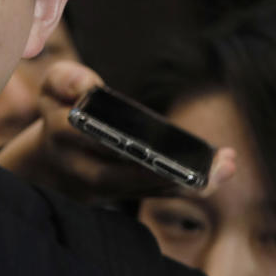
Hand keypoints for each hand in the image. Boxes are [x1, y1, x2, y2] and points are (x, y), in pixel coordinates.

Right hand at [0, 60, 235, 202]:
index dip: (130, 147)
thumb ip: (67, 79)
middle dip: (173, 173)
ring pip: (150, 190)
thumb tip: (89, 87)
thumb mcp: (51, 87)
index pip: (99, 143)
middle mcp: (86, 172)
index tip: (161, 146)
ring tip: (227, 165)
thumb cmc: (57, 112)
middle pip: (132, 178)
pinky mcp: (127, 196)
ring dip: (191, 182)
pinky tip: (219, 171)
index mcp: (65, 139)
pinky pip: (158, 193)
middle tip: (216, 164)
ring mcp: (107, 190)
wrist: (48, 162)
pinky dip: (188, 184)